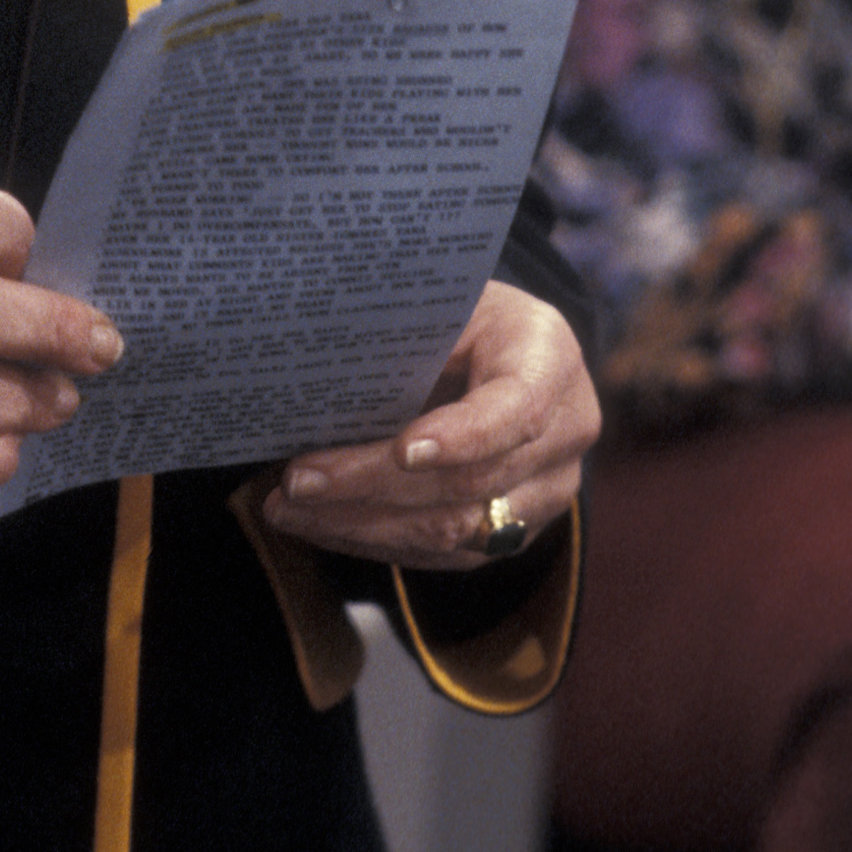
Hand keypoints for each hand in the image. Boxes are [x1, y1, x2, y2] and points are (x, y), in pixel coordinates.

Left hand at [261, 280, 598, 570]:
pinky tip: (320, 525)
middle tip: (298, 479)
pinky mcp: (514, 533)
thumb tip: (312, 363)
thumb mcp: (442, 298)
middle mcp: (563, 436)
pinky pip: (444, 554)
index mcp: (548, 359)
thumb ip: (403, 330)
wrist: (507, 348)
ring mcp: (545, 494)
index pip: (516, 410)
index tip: (403, 450)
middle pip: (471, 482)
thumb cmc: (461, 311)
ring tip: (288, 509)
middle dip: (374, 485)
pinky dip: (375, 541)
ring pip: (455, 532)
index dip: (462, 436)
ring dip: (362, 525)